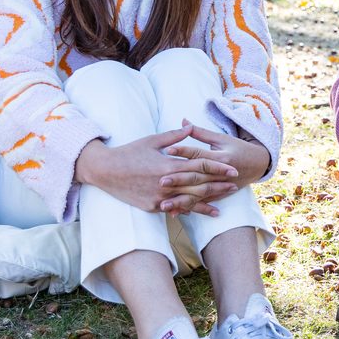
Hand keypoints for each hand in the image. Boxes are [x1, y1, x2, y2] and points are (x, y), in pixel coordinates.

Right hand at [74, 129, 239, 216]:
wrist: (104, 171)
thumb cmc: (129, 152)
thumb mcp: (151, 141)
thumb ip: (174, 136)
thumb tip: (190, 126)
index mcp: (168, 164)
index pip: (200, 165)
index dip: (218, 167)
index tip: (233, 169)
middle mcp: (166, 183)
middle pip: (199, 185)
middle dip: (218, 185)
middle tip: (234, 185)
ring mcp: (159, 197)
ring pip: (189, 201)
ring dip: (206, 202)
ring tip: (221, 205)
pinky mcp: (151, 206)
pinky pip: (174, 209)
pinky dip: (187, 210)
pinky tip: (198, 212)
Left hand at [159, 121, 268, 213]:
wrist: (257, 164)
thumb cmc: (237, 148)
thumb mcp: (220, 138)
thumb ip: (200, 132)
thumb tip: (183, 121)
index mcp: (221, 157)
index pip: (199, 154)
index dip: (184, 151)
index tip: (167, 150)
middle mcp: (220, 173)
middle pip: (197, 176)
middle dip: (179, 180)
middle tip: (161, 181)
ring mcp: (220, 186)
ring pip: (198, 194)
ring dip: (181, 200)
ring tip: (163, 204)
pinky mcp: (219, 195)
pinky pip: (202, 203)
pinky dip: (189, 208)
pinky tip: (175, 213)